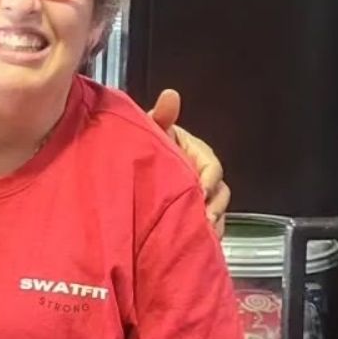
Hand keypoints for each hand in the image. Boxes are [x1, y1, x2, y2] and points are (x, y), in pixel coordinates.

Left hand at [148, 89, 230, 237]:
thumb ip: (161, 117)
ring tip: (203, 234)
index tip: (201, 189)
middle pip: (219, 192)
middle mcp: (200, 174)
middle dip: (215, 206)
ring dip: (213, 222)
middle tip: (205, 220)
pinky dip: (204, 235)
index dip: (209, 177)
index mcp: (194, 152)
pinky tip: (195, 242)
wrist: (118, 170)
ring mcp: (196, 196)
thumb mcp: (149, 130)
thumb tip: (171, 95)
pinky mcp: (189, 214)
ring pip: (216, 211)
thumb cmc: (139, 146)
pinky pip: (206, 227)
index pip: (212, 165)